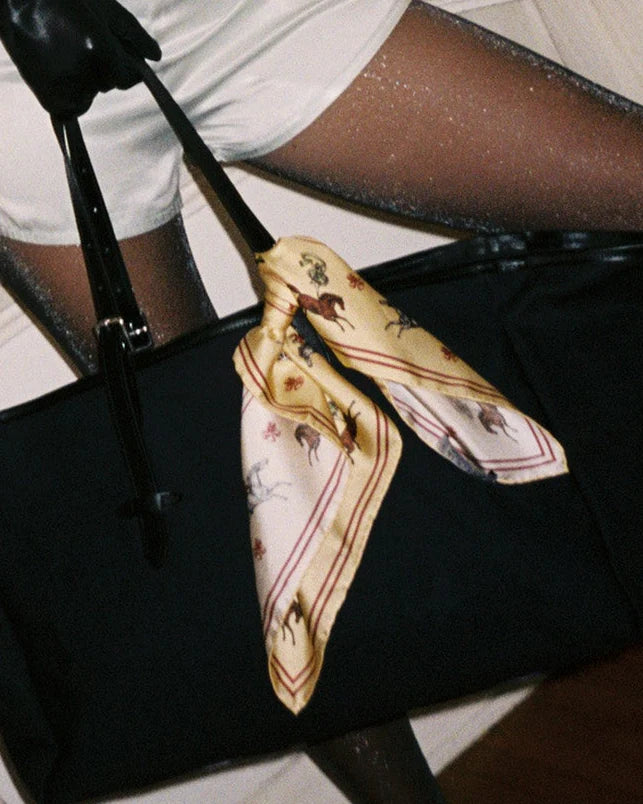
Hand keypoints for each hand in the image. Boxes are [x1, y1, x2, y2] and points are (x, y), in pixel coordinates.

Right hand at [0, 0, 160, 116]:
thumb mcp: (103, 6)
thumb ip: (133, 33)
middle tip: (74, 42)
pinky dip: (68, 94)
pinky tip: (56, 69)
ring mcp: (67, 88)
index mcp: (100, 48)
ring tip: (61, 51)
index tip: (106, 52)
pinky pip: (72, 108)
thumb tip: (155, 56)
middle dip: (98, 68)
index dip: (121, 66)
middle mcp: (85, 72)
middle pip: (107, 84)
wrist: (16, 1)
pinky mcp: (51, 100)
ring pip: (89, 95)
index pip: (127, 78)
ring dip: (82, 80)